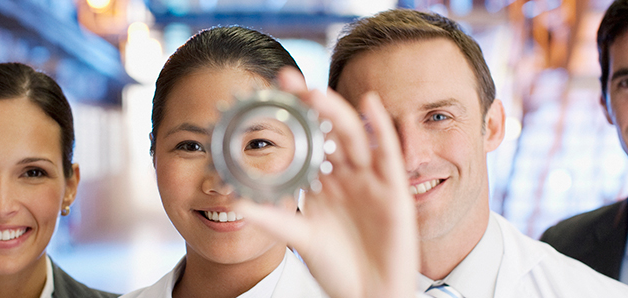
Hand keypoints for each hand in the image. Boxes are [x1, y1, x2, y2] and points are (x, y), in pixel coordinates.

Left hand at [235, 68, 417, 297]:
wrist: (369, 295)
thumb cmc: (338, 268)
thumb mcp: (299, 237)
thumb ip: (271, 217)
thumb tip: (233, 202)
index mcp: (326, 184)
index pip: (310, 141)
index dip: (295, 117)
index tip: (272, 93)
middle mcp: (349, 176)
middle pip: (330, 131)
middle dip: (311, 104)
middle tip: (287, 80)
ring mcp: (372, 181)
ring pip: (354, 137)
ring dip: (336, 112)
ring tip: (315, 93)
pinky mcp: (394, 191)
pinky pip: (388, 154)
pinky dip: (380, 127)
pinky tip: (369, 104)